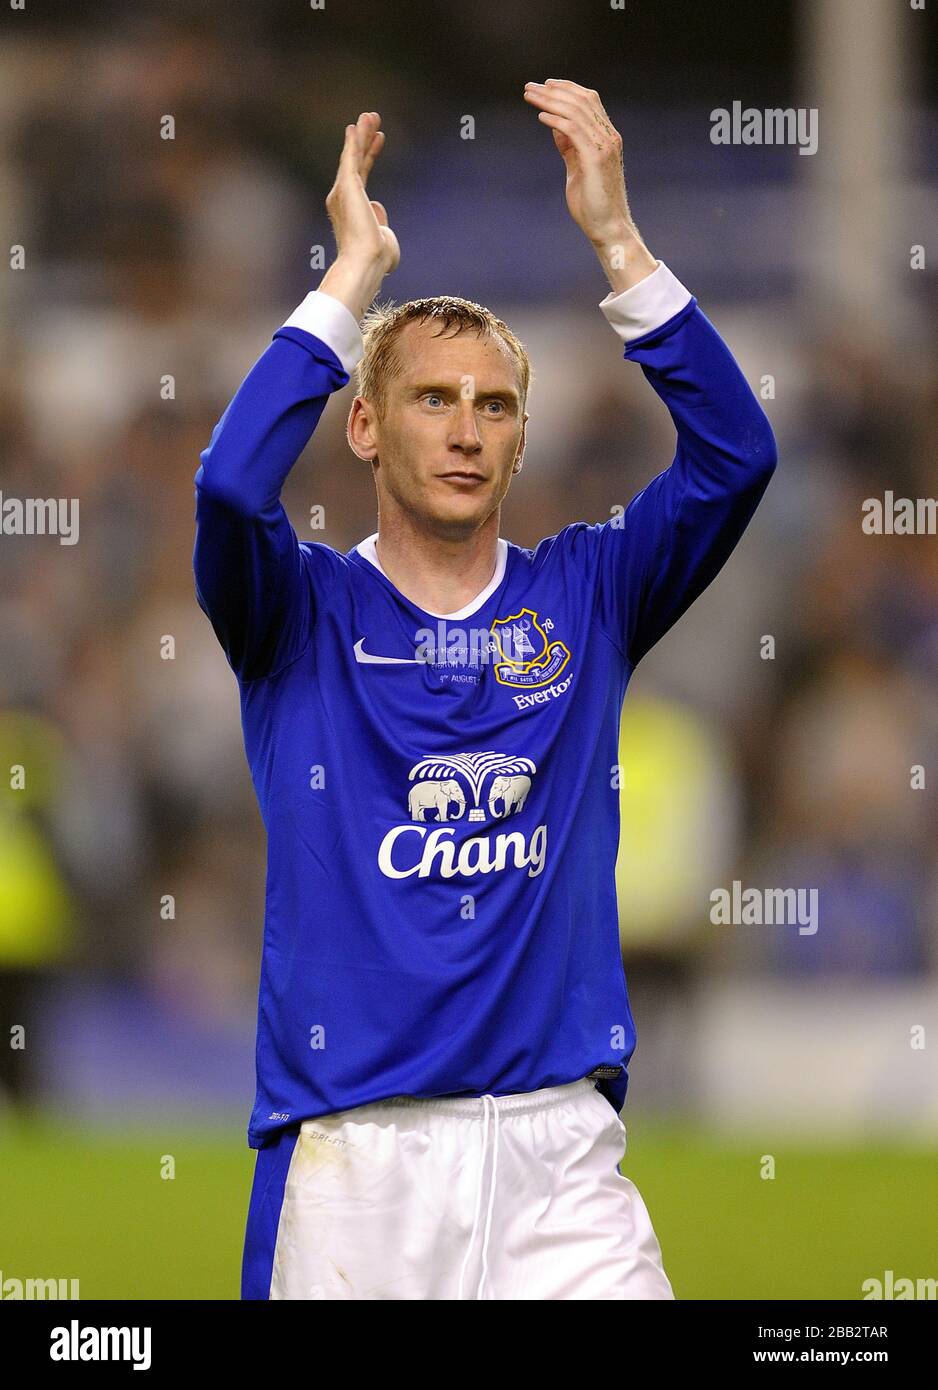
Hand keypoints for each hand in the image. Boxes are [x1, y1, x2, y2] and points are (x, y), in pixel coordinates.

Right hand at [319, 112, 399, 317]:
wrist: (367, 262)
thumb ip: (380, 221)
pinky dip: (353, 141)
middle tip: (372, 119)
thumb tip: (377, 207)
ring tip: (370, 115)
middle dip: (363, 139)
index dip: (370, 156)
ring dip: (360, 134)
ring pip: (353, 156)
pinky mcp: (347, 186)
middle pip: (355, 161)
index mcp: (352, 209)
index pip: (362, 176)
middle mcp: (343, 198)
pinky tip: (357, 125)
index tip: (379, 140)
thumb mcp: (384, 236)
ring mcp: (344, 191)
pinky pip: (350, 157)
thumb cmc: (376, 259)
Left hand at [523, 80, 655, 290]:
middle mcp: (608, 137)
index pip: (588, 100)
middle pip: (581, 101)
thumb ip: (569, 147)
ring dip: (550, 102)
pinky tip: (541, 118)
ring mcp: (604, 146)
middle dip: (554, 91)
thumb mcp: (577, 168)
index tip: (545, 85)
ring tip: (530, 97)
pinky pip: (574, 131)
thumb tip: (556, 127)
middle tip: (530, 88)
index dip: (566, 88)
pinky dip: (556, 121)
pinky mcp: (596, 159)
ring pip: (576, 112)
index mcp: (606, 137)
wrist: (607, 227)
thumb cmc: (592, 203)